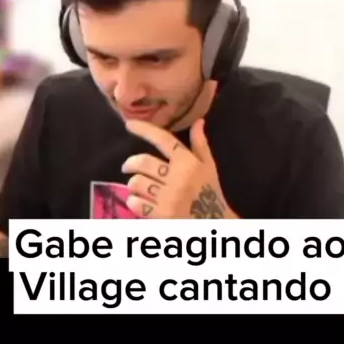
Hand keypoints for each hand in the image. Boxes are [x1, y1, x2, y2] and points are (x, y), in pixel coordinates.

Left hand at [121, 118, 238, 218]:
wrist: (215, 222)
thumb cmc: (211, 193)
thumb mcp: (209, 168)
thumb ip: (200, 145)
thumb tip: (198, 121)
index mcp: (188, 163)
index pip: (163, 140)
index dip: (144, 129)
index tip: (129, 125)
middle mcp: (178, 178)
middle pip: (143, 162)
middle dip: (130, 163)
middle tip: (127, 167)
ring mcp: (168, 197)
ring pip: (137, 183)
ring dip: (133, 184)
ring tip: (136, 187)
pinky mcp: (161, 215)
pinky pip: (136, 203)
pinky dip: (133, 201)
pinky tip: (138, 201)